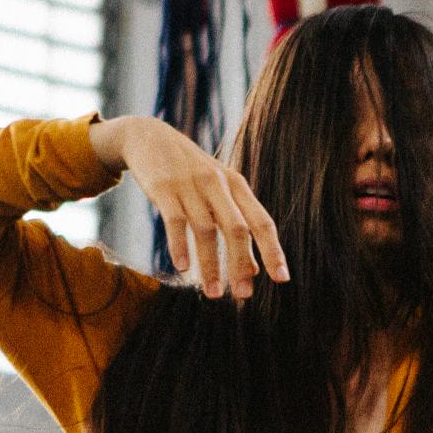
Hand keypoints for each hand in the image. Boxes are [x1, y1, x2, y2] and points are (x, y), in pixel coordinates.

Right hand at [97, 116, 287, 300]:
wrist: (150, 137)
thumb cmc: (190, 173)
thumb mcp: (219, 194)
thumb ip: (238, 226)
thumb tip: (255, 271)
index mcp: (237, 186)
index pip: (262, 222)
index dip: (273, 251)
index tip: (281, 280)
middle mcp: (218, 184)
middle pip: (237, 228)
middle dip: (241, 264)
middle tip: (243, 295)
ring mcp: (190, 185)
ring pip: (206, 230)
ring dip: (210, 265)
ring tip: (213, 294)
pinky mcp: (164, 188)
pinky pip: (174, 221)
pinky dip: (179, 246)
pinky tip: (182, 268)